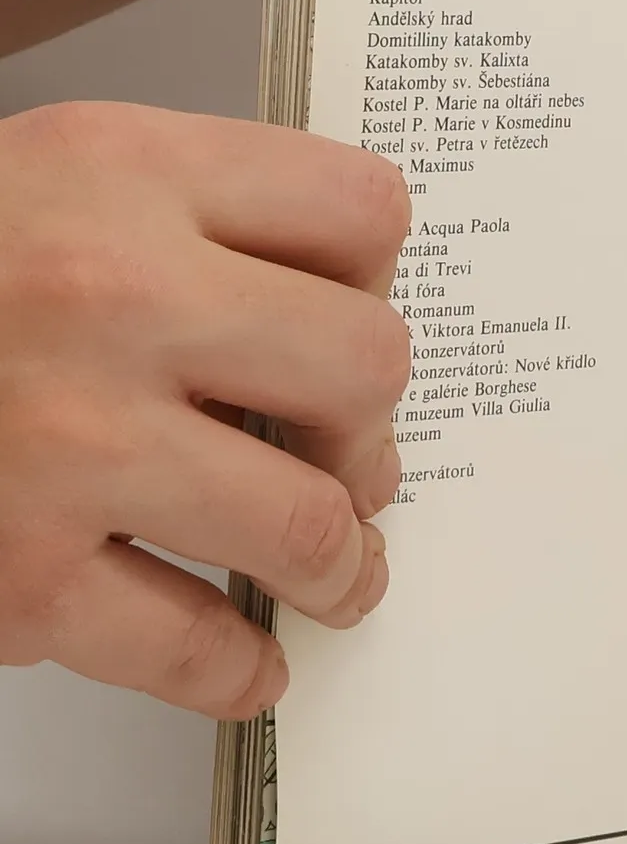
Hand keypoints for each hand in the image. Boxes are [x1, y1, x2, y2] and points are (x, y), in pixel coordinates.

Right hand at [0, 102, 411, 717]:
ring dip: (343, 564)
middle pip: (365, 366)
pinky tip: (247, 662)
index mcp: (120, 173)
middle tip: (353, 461)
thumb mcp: (45, 180)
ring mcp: (64, 443)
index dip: (374, 278)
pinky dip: (238, 670)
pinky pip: (193, 646)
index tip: (353, 323)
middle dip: (371, 429)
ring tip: (340, 574)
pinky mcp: (15, 575)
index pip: (360, 212)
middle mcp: (107, 296)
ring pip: (307, 521)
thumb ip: (185, 222)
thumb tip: (330, 317)